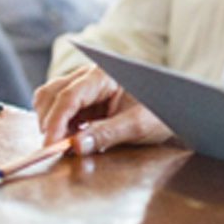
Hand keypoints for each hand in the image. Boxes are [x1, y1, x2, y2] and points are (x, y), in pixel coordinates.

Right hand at [34, 63, 172, 152]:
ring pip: (51, 99)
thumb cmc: (159, 111)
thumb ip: (107, 134)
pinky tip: (71, 139)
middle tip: (56, 148)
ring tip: (65, 144)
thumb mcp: (137, 125)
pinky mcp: (85, 97)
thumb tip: (77, 146)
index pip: (69, 96)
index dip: (56, 122)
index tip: (50, 145)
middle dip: (49, 122)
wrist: (173, 106)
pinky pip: (60, 107)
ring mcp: (85, 85)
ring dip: (52, 122)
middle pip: (52, 94)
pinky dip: (59, 124)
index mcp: (104, 75)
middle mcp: (90, 74)